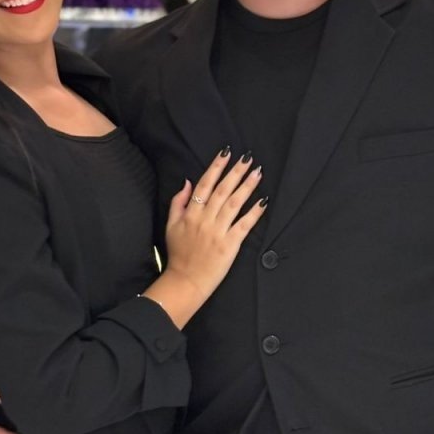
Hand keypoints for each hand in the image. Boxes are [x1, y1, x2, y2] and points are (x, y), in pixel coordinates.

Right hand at [144, 149, 267, 328]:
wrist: (185, 280)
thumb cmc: (178, 254)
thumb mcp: (170, 225)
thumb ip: (178, 202)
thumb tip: (187, 182)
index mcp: (191, 213)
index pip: (205, 185)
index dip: (216, 167)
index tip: (226, 153)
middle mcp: (205, 219)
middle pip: (223, 190)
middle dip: (236, 172)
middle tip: (247, 158)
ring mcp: (218, 231)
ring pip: (235, 204)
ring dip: (247, 186)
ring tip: (257, 173)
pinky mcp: (230, 244)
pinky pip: (244, 225)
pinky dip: (254, 213)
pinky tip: (263, 201)